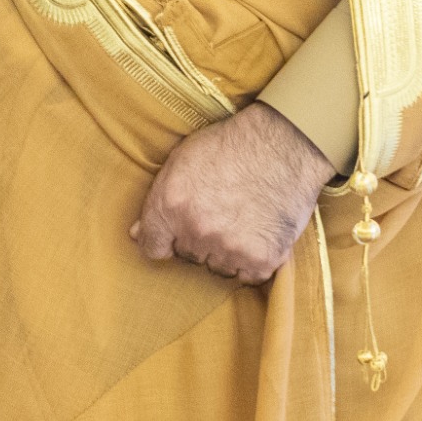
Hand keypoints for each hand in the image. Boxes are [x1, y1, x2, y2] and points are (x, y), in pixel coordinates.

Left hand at [130, 102, 336, 283]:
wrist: (284, 145)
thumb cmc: (230, 145)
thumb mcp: (182, 160)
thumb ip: (158, 199)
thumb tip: (137, 233)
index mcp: (170, 204)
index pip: (151, 247)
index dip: (162, 240)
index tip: (172, 234)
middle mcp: (197, 230)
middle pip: (187, 255)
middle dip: (197, 239)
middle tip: (218, 214)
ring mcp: (231, 247)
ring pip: (217, 267)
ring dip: (224, 252)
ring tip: (240, 221)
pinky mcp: (263, 259)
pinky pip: (247, 275)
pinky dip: (251, 261)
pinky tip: (256, 234)